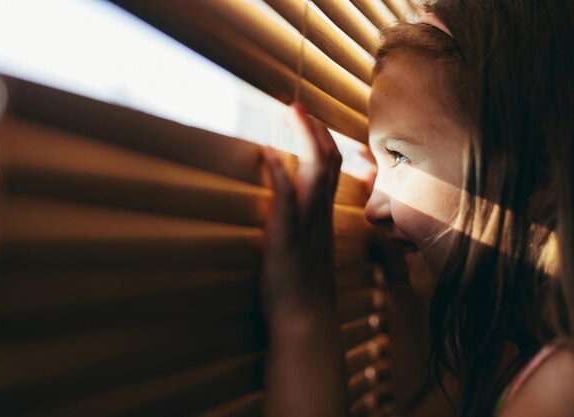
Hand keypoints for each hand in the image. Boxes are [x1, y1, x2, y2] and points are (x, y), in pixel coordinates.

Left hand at [261, 103, 342, 316]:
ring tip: (289, 112)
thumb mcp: (312, 257)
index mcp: (324, 219)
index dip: (322, 142)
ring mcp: (305, 225)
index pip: (332, 170)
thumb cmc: (306, 295)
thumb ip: (307, 234)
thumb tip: (298, 221)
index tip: (309, 122)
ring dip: (302, 137)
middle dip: (314, 129)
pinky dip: (277, 171)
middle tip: (296, 106)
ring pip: (315, 171)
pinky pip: (286, 197)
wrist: (306, 323)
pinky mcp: (286, 238)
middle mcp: (319, 216)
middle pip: (327, 161)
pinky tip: (265, 151)